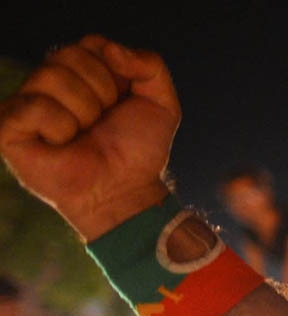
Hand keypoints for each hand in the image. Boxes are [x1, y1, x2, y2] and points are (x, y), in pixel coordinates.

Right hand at [0, 35, 179, 239]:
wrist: (125, 190)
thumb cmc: (137, 149)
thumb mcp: (162, 104)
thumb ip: (150, 65)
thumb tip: (110, 49)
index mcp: (81, 70)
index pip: (93, 44)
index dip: (116, 76)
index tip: (121, 104)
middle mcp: (49, 81)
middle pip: (69, 55)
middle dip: (101, 93)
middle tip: (101, 123)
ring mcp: (26, 103)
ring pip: (50, 76)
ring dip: (82, 113)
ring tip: (83, 134)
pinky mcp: (8, 127)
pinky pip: (32, 106)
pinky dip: (58, 127)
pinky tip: (61, 143)